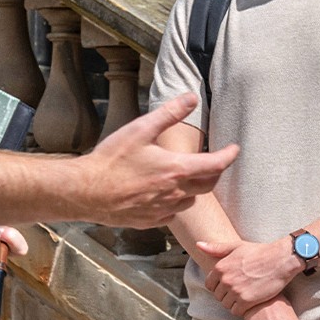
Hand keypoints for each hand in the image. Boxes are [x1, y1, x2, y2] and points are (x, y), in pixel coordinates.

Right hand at [80, 94, 239, 227]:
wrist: (85, 191)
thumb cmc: (111, 160)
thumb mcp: (141, 129)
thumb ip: (170, 113)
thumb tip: (192, 97)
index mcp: (176, 170)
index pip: (216, 165)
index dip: (229, 155)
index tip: (235, 149)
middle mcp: (175, 193)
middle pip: (208, 185)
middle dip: (215, 172)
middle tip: (215, 162)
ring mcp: (163, 210)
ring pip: (191, 201)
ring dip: (195, 189)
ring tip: (187, 177)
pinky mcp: (150, 221)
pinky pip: (172, 214)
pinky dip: (175, 204)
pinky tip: (166, 195)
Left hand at [198, 237, 301, 314]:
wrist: (281, 259)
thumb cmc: (260, 251)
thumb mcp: (237, 246)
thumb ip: (216, 248)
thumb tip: (198, 245)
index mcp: (220, 267)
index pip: (209, 285)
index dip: (219, 285)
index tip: (231, 283)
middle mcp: (225, 280)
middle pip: (218, 296)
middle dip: (227, 294)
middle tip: (241, 288)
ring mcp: (235, 291)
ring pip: (226, 304)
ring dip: (234, 302)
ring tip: (246, 294)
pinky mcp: (246, 301)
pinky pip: (236, 311)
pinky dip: (242, 309)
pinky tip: (250, 301)